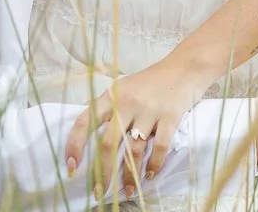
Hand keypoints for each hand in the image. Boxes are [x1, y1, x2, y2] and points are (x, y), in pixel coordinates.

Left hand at [63, 57, 216, 195]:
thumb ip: (108, 107)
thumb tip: (88, 130)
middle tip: (100, 192)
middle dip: (103, 172)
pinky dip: (154, 165)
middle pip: (108, 143)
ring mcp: (149, 110)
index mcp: (111, 95)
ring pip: (134, 150)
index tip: (71, 167)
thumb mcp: (124, 86)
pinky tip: (150, 175)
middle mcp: (127, 102)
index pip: (85, 121)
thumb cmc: (152, 80)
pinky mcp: (170, 116)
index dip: (75, 145)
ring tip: (130, 191)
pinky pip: (159, 147)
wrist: (185, 66)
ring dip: (131, 176)